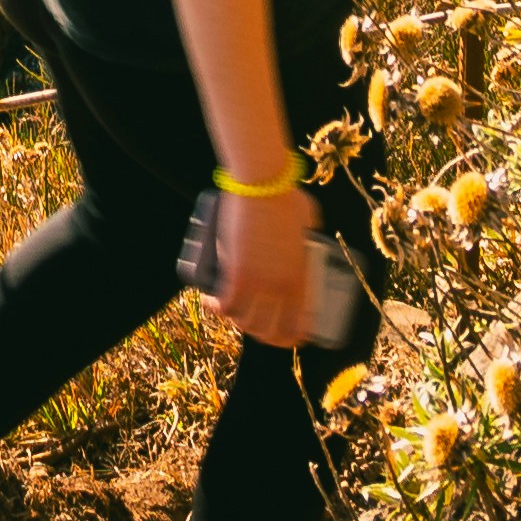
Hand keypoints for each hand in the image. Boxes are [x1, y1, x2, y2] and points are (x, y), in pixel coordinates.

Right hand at [202, 188, 322, 354]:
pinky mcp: (235, 273)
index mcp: (301, 279)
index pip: (297, 326)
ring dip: (237, 321)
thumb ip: (310, 238)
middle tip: (256, 328)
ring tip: (232, 313)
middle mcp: (281, 289)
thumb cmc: (287, 195)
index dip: (290, 339)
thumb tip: (307, 239)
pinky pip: (224, 303)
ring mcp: (257, 283)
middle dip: (262, 335)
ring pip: (244, 321)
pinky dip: (216, 307)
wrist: (262, 182)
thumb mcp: (310, 223)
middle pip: (268, 331)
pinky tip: (211, 303)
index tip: (287, 339)